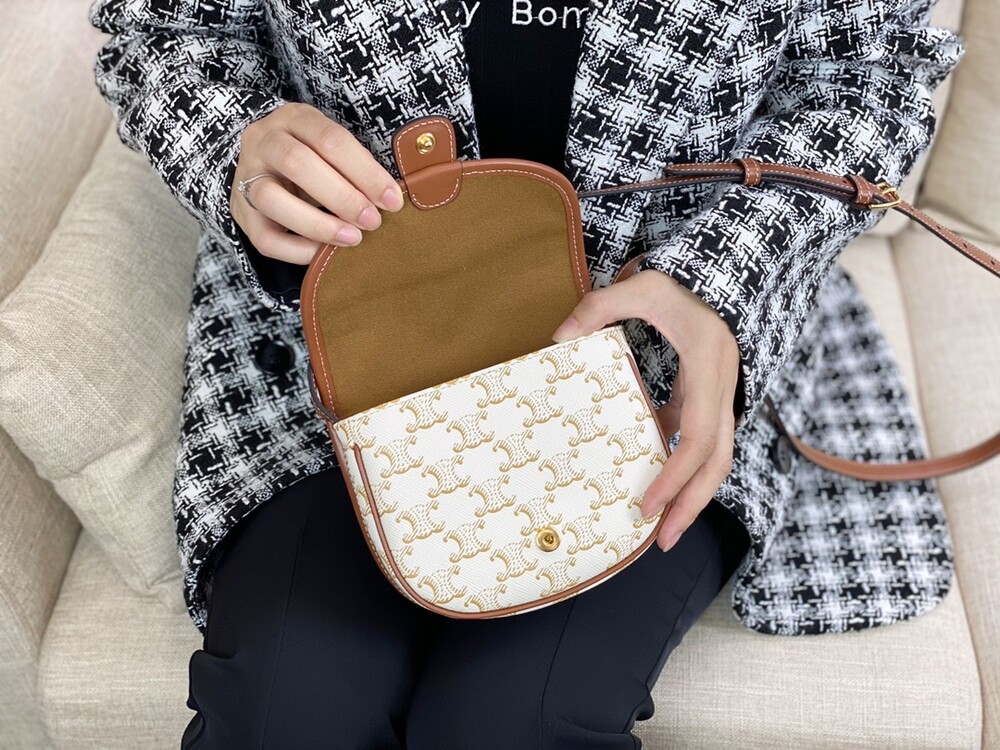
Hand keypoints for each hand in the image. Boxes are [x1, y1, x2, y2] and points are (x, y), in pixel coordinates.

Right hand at [230, 102, 404, 263]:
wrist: (264, 164)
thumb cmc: (313, 158)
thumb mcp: (331, 148)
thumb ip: (356, 166)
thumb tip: (389, 199)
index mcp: (294, 118)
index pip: (330, 139)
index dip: (364, 172)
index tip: (392, 200)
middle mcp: (264, 141)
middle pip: (298, 163)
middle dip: (343, 197)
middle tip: (373, 221)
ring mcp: (246, 175)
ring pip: (272, 199)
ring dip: (317, 224)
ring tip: (351, 239)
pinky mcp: (240, 211)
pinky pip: (264, 237)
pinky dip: (296, 250)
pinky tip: (322, 254)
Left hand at [551, 269, 740, 551]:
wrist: (725, 275)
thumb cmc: (682, 282)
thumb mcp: (642, 286)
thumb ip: (600, 306)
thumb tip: (558, 338)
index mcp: (708, 369)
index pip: (698, 438)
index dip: (676, 476)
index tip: (647, 505)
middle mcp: (721, 391)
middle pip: (717, 463)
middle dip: (692, 505)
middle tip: (662, 542)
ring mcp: (719, 397)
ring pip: (716, 459)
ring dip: (692, 495)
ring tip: (661, 527)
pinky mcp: (708, 399)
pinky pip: (701, 443)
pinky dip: (682, 468)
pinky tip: (653, 481)